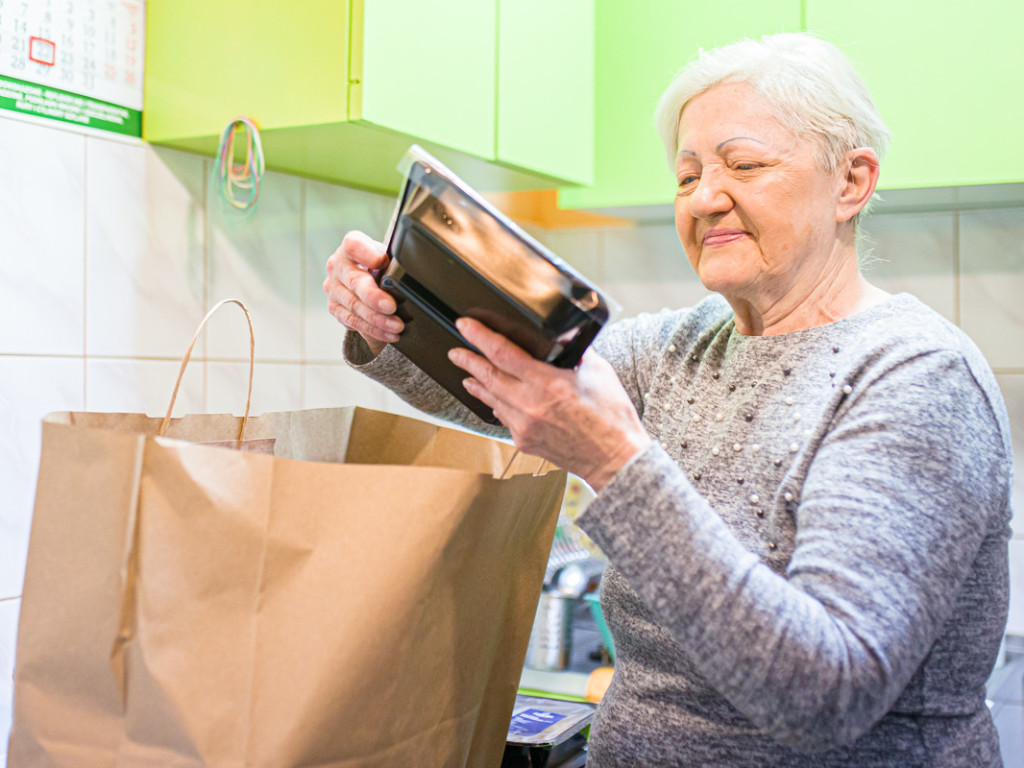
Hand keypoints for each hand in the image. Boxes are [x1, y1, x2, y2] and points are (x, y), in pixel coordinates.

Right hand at [323, 231, 403, 355]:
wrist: (366, 281)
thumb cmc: (382, 266)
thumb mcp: (388, 257)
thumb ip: (394, 260)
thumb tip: (412, 271)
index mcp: (350, 246)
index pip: (353, 245)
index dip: (366, 253)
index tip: (382, 262)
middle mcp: (337, 265)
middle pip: (354, 281)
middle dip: (373, 296)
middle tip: (391, 306)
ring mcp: (333, 288)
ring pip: (354, 306)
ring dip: (377, 319)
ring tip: (397, 326)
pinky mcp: (334, 308)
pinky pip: (353, 322)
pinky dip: (374, 330)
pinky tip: (389, 334)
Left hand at [448, 318, 650, 490]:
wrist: (615, 458)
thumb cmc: (611, 418)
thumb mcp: (598, 372)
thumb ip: (576, 352)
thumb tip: (563, 338)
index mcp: (546, 383)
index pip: (501, 353)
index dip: (479, 337)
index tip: (465, 327)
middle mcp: (529, 405)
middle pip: (487, 376)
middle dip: (467, 360)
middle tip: (456, 351)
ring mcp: (524, 426)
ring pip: (491, 399)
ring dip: (476, 384)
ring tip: (466, 375)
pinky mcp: (524, 442)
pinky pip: (504, 418)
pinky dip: (497, 405)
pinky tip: (494, 400)